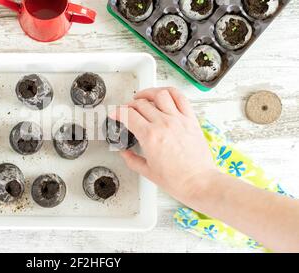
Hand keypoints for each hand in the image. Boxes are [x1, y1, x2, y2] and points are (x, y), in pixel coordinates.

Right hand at [109, 87, 218, 202]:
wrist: (198, 182)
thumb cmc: (177, 180)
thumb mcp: (147, 172)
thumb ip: (132, 160)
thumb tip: (125, 153)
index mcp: (150, 137)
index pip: (128, 115)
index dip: (118, 112)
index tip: (115, 114)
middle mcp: (164, 124)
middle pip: (141, 104)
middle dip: (129, 105)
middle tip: (127, 111)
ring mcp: (178, 120)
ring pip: (160, 94)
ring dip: (147, 93)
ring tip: (143, 97)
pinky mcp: (190, 119)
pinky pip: (180, 97)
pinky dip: (169, 91)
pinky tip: (163, 95)